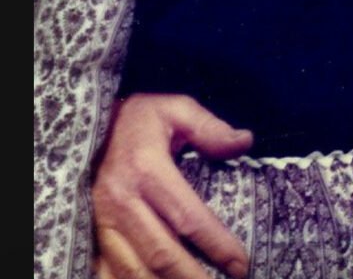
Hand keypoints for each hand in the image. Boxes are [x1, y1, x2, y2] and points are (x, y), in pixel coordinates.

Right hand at [92, 93, 253, 278]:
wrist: (88, 127)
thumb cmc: (138, 119)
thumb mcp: (175, 109)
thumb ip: (210, 128)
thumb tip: (246, 141)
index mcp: (147, 170)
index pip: (188, 217)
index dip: (216, 245)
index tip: (241, 265)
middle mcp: (121, 202)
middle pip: (161, 255)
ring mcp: (101, 223)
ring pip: (134, 272)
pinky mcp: (89, 235)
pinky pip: (107, 274)